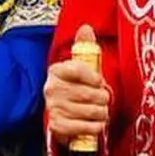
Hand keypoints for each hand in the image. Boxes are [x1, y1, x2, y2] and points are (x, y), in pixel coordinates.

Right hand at [44, 25, 111, 142]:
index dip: (94, 77)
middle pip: (88, 93)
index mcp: (56, 70)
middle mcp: (51, 88)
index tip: (100, 81)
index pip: (78, 69)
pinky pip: (85, 128)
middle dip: (102, 98)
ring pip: (89, 111)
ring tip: (101, 111)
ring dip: (101, 113)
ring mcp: (53, 108)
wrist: (64, 115)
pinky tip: (96, 123)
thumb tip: (86, 27)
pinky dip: (95, 127)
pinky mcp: (58, 126)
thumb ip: (85, 47)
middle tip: (103, 99)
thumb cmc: (76, 88)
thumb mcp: (81, 67)